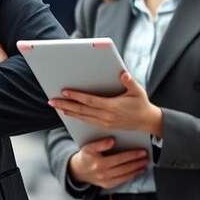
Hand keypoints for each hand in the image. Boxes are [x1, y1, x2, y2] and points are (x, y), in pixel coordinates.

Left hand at [49, 71, 163, 136]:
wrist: (147, 122)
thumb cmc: (141, 104)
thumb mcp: (138, 91)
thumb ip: (129, 82)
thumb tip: (123, 73)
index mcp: (112, 107)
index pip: (90, 101)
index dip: (76, 96)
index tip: (65, 92)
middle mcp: (106, 116)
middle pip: (82, 110)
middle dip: (65, 105)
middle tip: (51, 101)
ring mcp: (105, 122)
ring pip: (82, 117)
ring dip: (68, 112)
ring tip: (56, 106)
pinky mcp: (105, 126)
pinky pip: (87, 121)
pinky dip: (76, 117)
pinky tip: (69, 113)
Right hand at [67, 137, 149, 189]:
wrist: (78, 171)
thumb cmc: (85, 157)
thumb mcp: (89, 147)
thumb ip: (100, 143)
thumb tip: (112, 140)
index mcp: (99, 163)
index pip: (120, 158)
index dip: (132, 155)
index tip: (142, 151)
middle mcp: (103, 173)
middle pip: (125, 167)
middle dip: (137, 162)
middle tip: (147, 157)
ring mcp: (106, 181)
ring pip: (125, 175)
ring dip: (137, 170)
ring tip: (145, 164)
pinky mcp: (107, 185)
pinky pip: (122, 181)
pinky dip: (131, 176)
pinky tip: (137, 172)